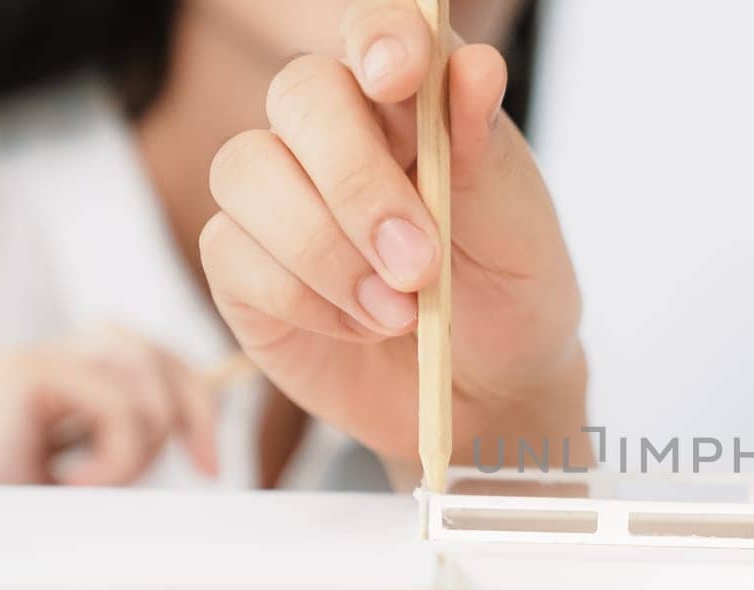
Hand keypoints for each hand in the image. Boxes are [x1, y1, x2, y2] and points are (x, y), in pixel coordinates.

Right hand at [0, 326, 219, 486]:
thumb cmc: (28, 540)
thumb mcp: (105, 484)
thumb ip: (137, 445)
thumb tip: (201, 429)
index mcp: (59, 384)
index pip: (148, 359)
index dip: (194, 403)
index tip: (209, 467)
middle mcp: (42, 361)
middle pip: (152, 351)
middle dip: (194, 407)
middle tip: (204, 467)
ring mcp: (27, 361)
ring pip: (142, 375)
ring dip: (143, 444)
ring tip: (100, 486)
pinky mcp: (20, 373)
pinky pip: (116, 404)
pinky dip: (116, 456)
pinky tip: (71, 485)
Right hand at [199, 0, 586, 469]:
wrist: (487, 390)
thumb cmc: (508, 290)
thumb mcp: (518, 225)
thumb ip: (484, 149)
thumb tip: (474, 68)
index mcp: (410, 103)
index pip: (377, 32)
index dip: (378, 37)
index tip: (396, 75)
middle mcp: (334, 132)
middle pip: (299, 95)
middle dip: (356, 181)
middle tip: (419, 264)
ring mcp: (279, 195)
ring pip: (248, 172)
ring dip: (327, 250)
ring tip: (400, 314)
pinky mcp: (243, 266)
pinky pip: (235, 254)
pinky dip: (305, 299)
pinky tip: (362, 327)